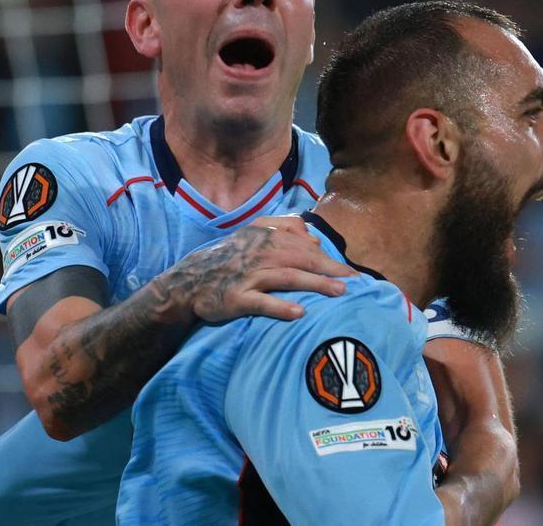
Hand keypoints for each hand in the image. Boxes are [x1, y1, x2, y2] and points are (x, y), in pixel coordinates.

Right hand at [151, 215, 356, 323]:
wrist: (189, 281)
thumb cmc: (227, 258)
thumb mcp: (251, 235)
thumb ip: (281, 229)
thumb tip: (312, 237)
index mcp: (264, 236)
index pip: (304, 244)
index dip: (328, 257)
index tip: (350, 270)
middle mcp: (259, 253)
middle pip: (302, 259)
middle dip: (330, 269)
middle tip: (353, 281)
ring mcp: (248, 275)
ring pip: (288, 278)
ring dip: (315, 284)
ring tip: (338, 292)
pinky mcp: (237, 298)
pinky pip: (261, 302)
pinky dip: (280, 307)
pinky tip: (299, 313)